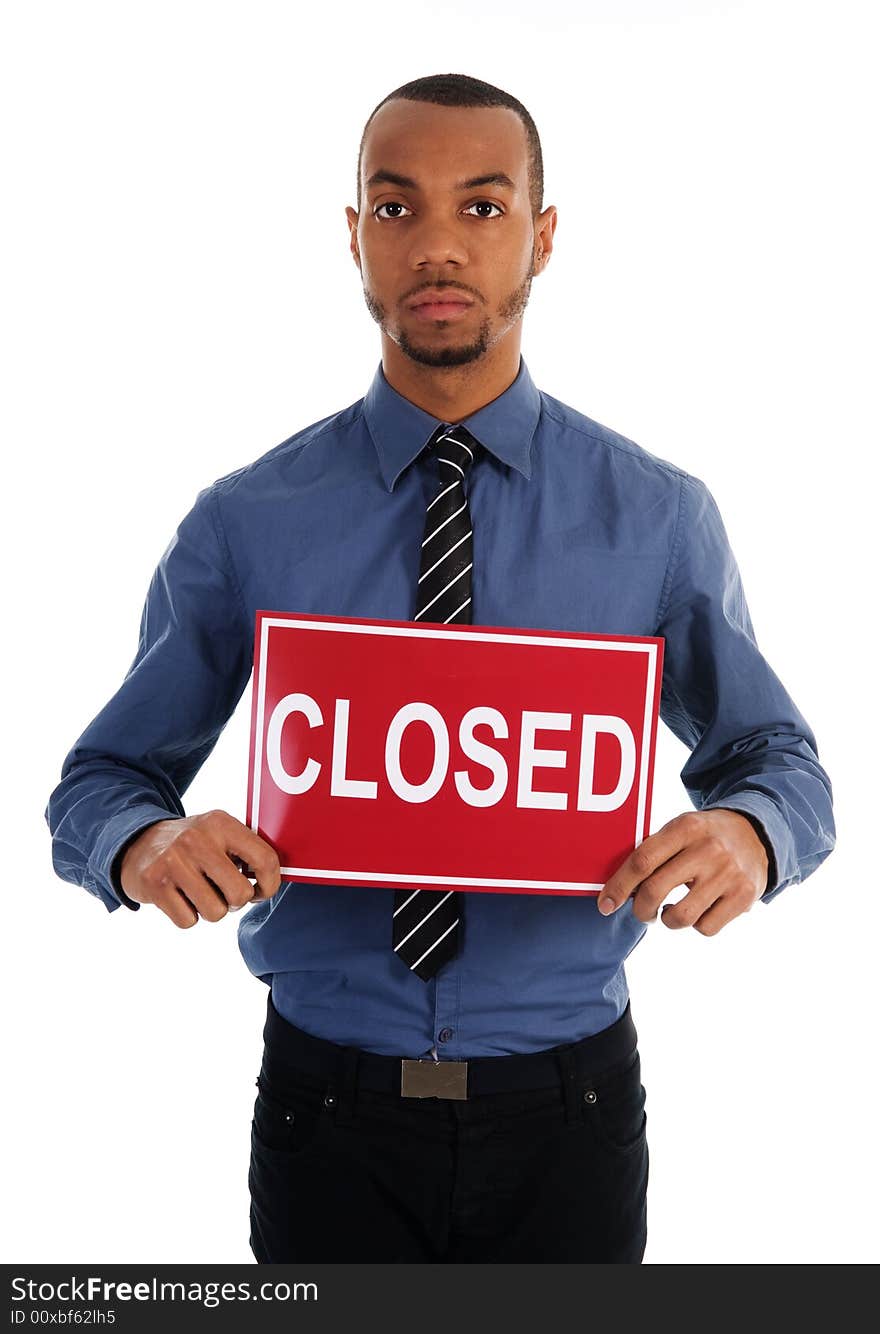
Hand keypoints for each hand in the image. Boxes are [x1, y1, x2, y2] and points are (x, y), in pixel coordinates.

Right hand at [119, 810, 281, 928]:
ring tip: (201, 892)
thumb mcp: (219, 834)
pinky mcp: (154, 884)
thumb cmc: (192, 845)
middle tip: (224, 892)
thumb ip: (247, 851)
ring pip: (215, 912)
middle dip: (237, 901)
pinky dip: (187, 916)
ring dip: (211, 910)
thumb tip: (276, 879)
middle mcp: (197, 839)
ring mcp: (173, 861)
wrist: (137, 843)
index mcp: (221, 823)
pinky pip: (188, 921)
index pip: (265, 859)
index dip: (270, 884)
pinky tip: (180, 897)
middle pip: (240, 893)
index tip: (261, 890)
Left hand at [596, 809, 768, 935]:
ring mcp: (728, 874)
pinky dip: (695, 925)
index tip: (605, 905)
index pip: (641, 861)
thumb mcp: (680, 829)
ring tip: (671, 910)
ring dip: (667, 920)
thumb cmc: (703, 836)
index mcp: (685, 827)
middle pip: (654, 890)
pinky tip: (696, 910)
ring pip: (680, 917)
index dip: (618, 886)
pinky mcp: (744, 896)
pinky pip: (706, 927)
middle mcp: (707, 849)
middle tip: (642, 911)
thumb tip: (617, 889)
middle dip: (640, 909)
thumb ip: (653, 852)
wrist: (756, 833)